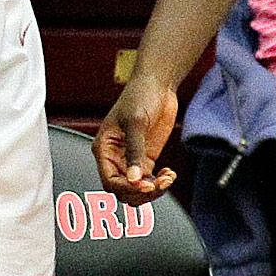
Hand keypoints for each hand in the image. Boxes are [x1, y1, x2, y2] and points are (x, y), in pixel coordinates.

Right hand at [95, 71, 178, 202]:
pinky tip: (170, 174)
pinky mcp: (146, 158)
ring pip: (137, 189)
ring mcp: (131, 159)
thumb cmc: (140, 96)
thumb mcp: (136, 123)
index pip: (109, 180)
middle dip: (141, 192)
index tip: (145, 185)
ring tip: (168, 178)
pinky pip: (149, 181)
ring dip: (153, 190)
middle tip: (159, 184)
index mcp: (104, 149)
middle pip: (123, 190)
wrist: (157, 84)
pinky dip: (160, 183)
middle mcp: (115, 158)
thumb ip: (135, 152)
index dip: (127, 188)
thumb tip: (133, 179)